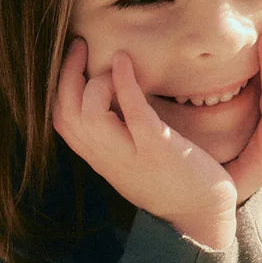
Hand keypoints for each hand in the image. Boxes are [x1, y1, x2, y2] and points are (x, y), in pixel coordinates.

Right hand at [53, 40, 237, 248]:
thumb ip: (119, 131)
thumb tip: (112, 91)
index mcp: (101, 159)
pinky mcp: (158, 152)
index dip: (58, 86)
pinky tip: (126, 61)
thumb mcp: (135, 157)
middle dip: (66, 74)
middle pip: (64, 115)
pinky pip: (132, 115)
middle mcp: (108, 160)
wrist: (203, 217)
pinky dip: (124, 84)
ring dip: (95, 82)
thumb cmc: (174, 181)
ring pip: (87, 116)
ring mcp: (131, 157)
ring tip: (113, 64)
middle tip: (78, 44)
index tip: (73, 57)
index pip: (61, 121)